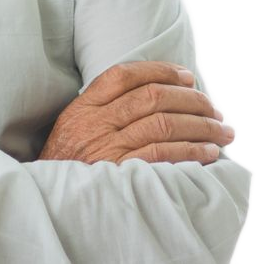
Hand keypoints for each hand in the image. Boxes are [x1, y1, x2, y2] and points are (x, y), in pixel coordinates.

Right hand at [39, 61, 236, 164]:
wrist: (49, 200)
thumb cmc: (68, 164)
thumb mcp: (72, 127)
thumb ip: (103, 108)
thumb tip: (155, 94)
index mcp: (83, 107)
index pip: (124, 75)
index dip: (161, 71)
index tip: (187, 76)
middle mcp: (95, 123)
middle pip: (151, 97)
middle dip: (191, 100)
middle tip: (214, 108)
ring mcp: (106, 149)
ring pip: (162, 124)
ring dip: (200, 126)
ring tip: (222, 131)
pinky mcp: (120, 174)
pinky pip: (162, 156)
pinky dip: (191, 151)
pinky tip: (209, 152)